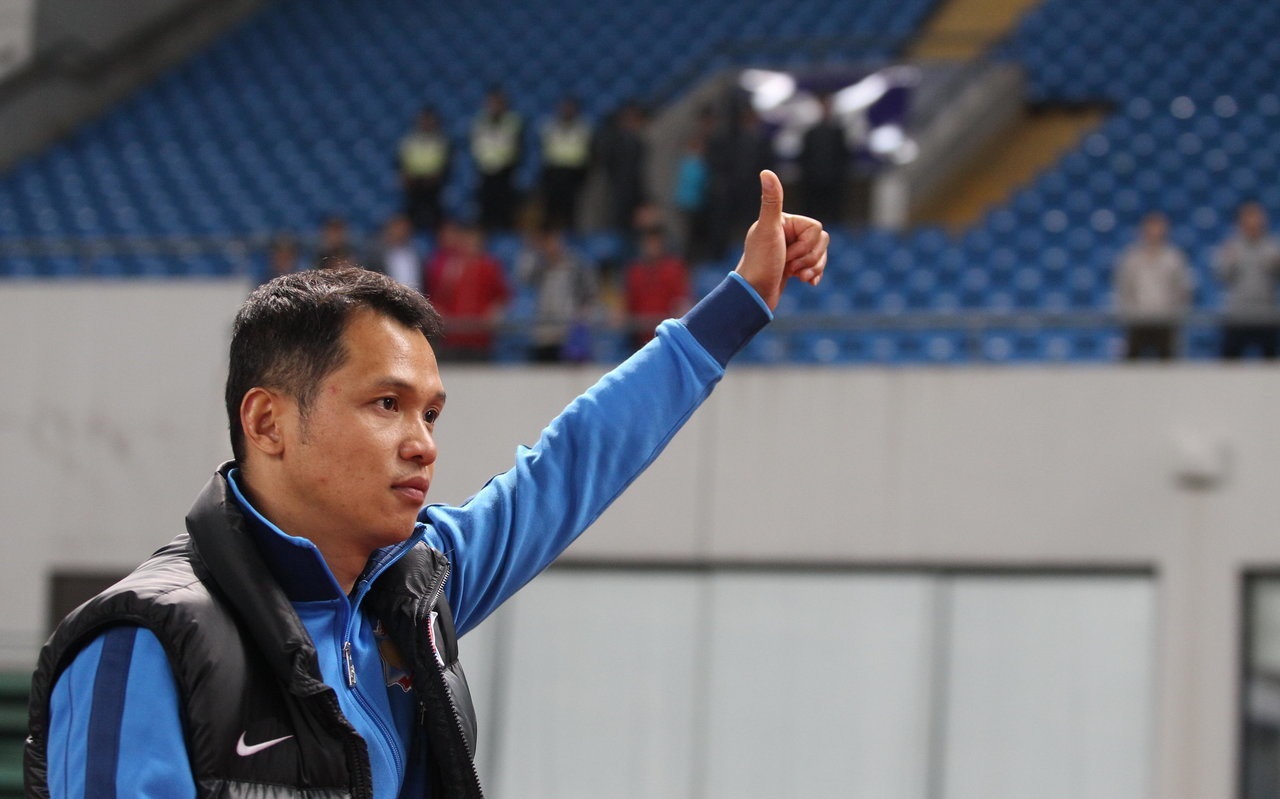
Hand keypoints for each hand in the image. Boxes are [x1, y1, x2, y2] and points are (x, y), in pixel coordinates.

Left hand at [734, 170, 828, 310]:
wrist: (754, 295)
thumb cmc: (760, 263)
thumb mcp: (767, 230)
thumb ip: (771, 201)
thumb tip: (766, 171)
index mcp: (782, 222)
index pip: (816, 228)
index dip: (806, 244)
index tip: (786, 252)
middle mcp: (786, 233)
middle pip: (821, 241)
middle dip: (809, 258)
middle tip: (788, 264)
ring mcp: (790, 250)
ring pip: (821, 254)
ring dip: (811, 268)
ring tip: (793, 274)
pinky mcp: (793, 267)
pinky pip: (817, 266)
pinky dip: (814, 275)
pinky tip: (805, 282)